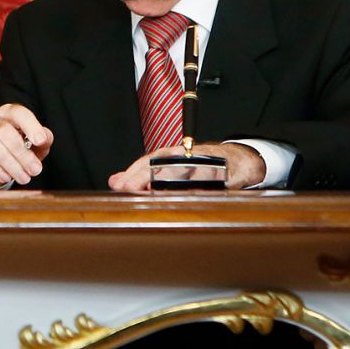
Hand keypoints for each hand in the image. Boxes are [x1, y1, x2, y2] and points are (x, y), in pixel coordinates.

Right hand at [0, 103, 53, 188]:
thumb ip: (41, 141)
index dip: (30, 125)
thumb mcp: (31, 144)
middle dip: (22, 153)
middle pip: (4, 131)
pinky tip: (5, 177)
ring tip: (24, 178)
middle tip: (35, 170)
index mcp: (8, 113)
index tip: (40, 141)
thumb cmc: (12, 150)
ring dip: (11, 165)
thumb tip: (45, 138)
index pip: (18, 113)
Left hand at [107, 142, 265, 191]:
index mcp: (169, 155)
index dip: (133, 174)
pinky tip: (189, 195)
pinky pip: (210, 180)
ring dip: (169, 183)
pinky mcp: (222, 172)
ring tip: (154, 194)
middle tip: (130, 189)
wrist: (234, 161)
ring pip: (184, 172)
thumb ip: (141, 175)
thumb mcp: (167, 168)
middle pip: (162, 166)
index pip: (148, 162)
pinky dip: (200, 187)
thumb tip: (115, 182)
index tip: (120, 185)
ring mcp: (203, 163)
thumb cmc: (197, 166)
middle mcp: (184, 155)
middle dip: (145, 177)